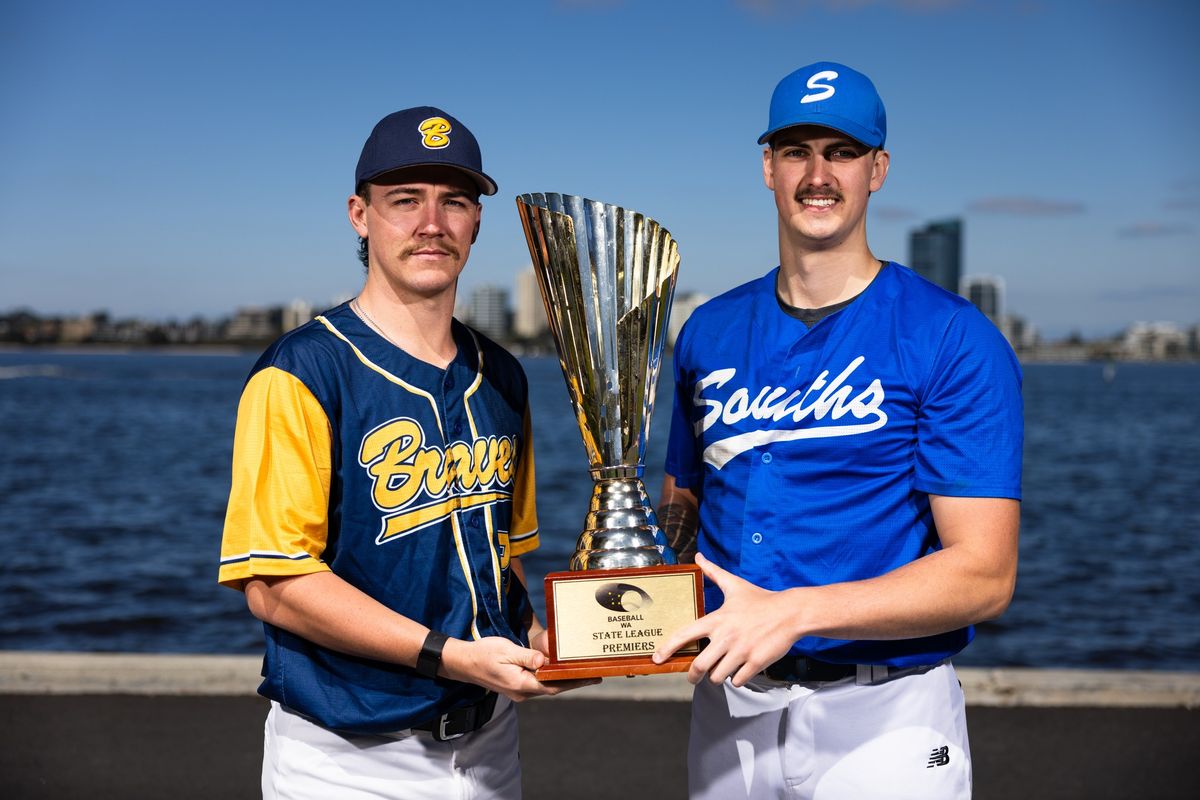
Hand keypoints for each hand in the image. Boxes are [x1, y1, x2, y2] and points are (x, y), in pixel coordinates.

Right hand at [440, 636, 596, 700]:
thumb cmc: (484, 654)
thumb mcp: (506, 651)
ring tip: (581, 670)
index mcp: (521, 684)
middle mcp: (522, 692)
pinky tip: (559, 669)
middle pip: (554, 687)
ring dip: (563, 679)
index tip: (592, 677)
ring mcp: (519, 690)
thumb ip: (526, 657)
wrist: (464, 662)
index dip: (574, 682)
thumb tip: (543, 661)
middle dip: (574, 681)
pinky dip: (551, 676)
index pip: (554, 685)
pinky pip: (538, 682)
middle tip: (594, 674)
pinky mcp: (517, 685)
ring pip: (546, 685)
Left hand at [652, 553, 799, 686]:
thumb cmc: (761, 599)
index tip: (656, 658)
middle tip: (693, 678)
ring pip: (717, 676)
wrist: (790, 612)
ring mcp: (741, 651)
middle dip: (693, 676)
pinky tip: (740, 669)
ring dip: (718, 675)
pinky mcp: (755, 663)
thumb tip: (699, 557)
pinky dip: (736, 678)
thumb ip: (713, 573)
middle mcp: (725, 637)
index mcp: (717, 620)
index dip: (667, 648)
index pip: (684, 635)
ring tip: (723, 667)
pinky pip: (737, 680)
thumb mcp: (735, 585)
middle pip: (698, 666)